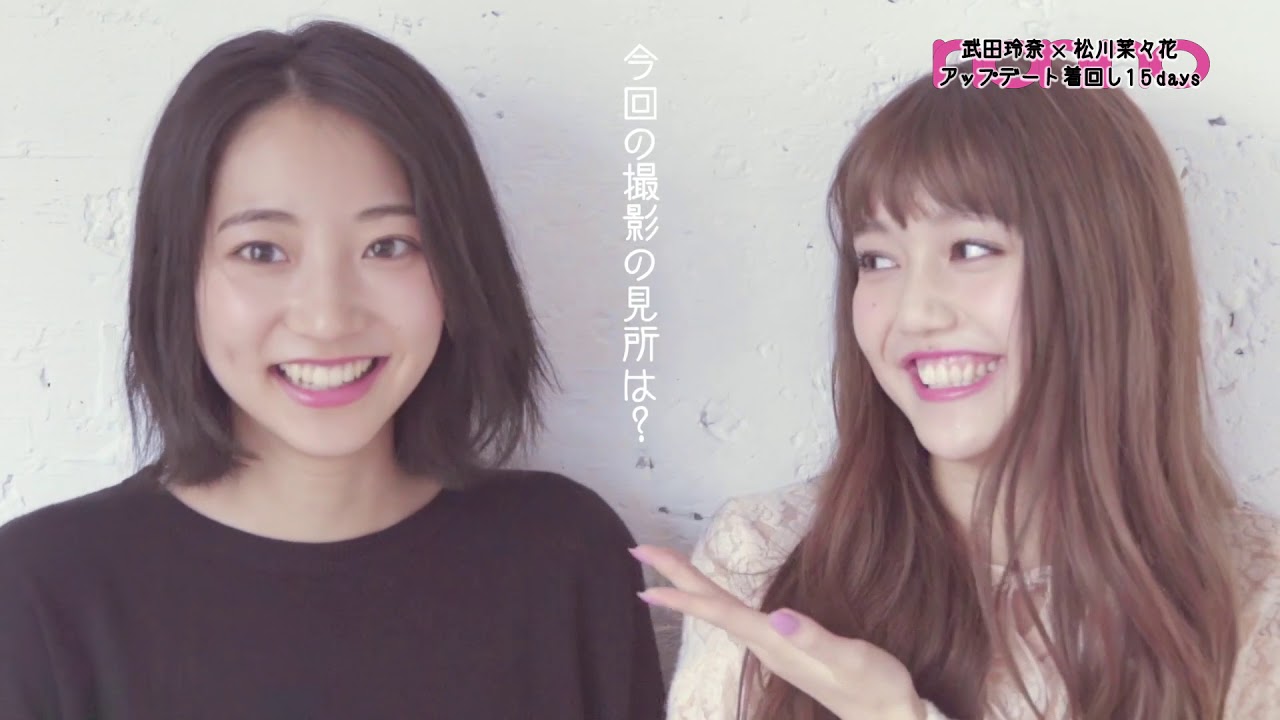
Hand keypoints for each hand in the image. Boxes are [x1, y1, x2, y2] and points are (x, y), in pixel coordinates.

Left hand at [630, 544, 927, 719]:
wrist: (887, 716)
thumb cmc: (876, 686)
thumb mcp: (853, 659)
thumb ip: (816, 639)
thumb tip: (780, 617)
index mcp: (776, 642)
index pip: (720, 613)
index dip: (684, 594)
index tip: (647, 580)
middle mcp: (766, 644)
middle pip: (711, 607)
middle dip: (676, 577)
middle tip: (639, 550)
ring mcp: (773, 647)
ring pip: (721, 611)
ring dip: (691, 588)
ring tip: (665, 568)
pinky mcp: (784, 647)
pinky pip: (737, 618)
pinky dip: (715, 602)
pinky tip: (712, 599)